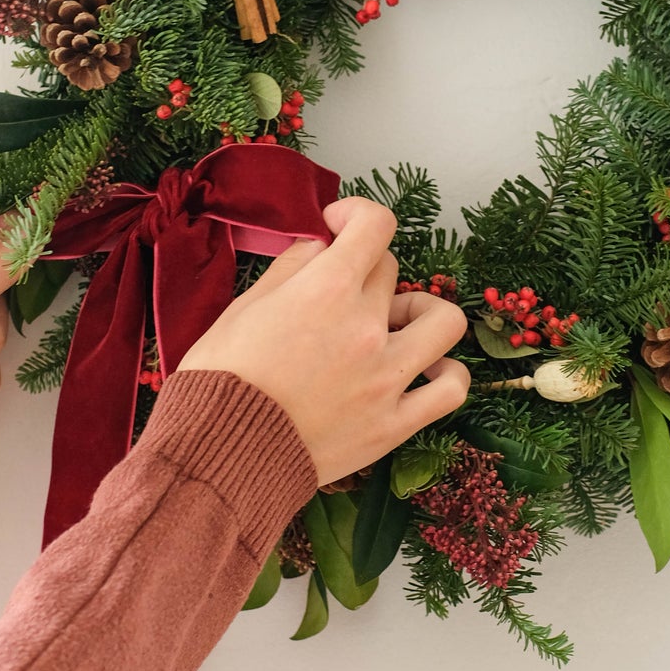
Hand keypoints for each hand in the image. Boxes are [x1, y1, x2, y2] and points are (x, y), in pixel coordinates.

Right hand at [178, 195, 469, 484]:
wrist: (218, 455)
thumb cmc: (220, 380)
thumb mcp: (243, 306)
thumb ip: (291, 267)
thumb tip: (322, 244)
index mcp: (326, 290)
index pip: (375, 224)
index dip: (357, 215)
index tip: (339, 227)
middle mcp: (366, 327)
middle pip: (391, 272)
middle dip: (365, 272)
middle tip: (339, 293)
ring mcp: (387, 377)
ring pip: (444, 320)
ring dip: (422, 312)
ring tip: (397, 324)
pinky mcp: (394, 423)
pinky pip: (451, 389)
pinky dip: (446, 373)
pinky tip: (425, 370)